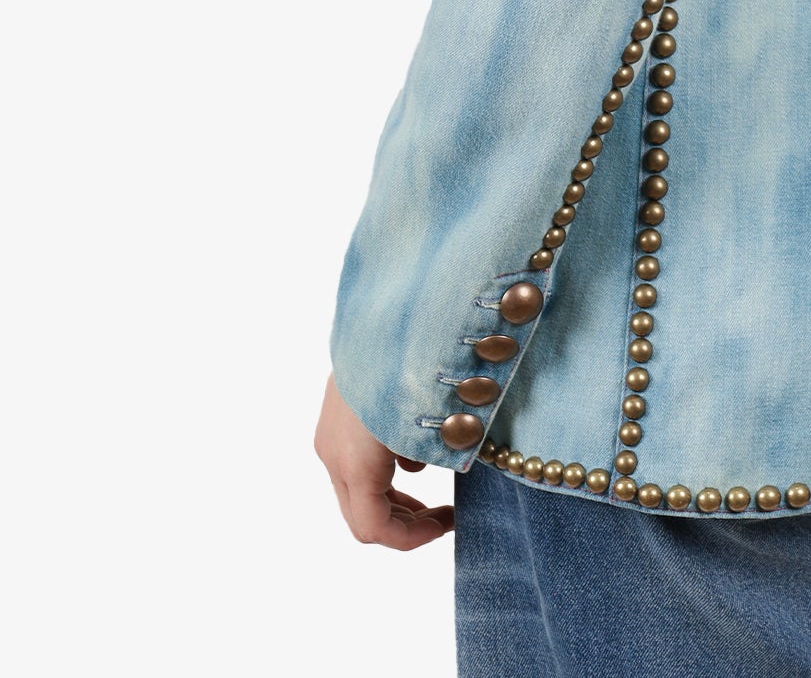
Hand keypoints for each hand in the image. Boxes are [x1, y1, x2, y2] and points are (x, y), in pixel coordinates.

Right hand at [315, 372, 455, 549]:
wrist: (390, 302)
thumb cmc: (419, 361)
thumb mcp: (435, 419)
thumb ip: (434, 457)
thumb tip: (435, 473)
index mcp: (355, 461)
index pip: (373, 529)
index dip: (411, 539)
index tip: (448, 523)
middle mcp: (334, 451)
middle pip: (360, 514)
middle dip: (403, 522)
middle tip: (443, 515)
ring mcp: (330, 429)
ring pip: (355, 486)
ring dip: (392, 497)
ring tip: (434, 487)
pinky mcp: (337, 408)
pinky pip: (354, 456)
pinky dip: (383, 467)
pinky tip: (414, 449)